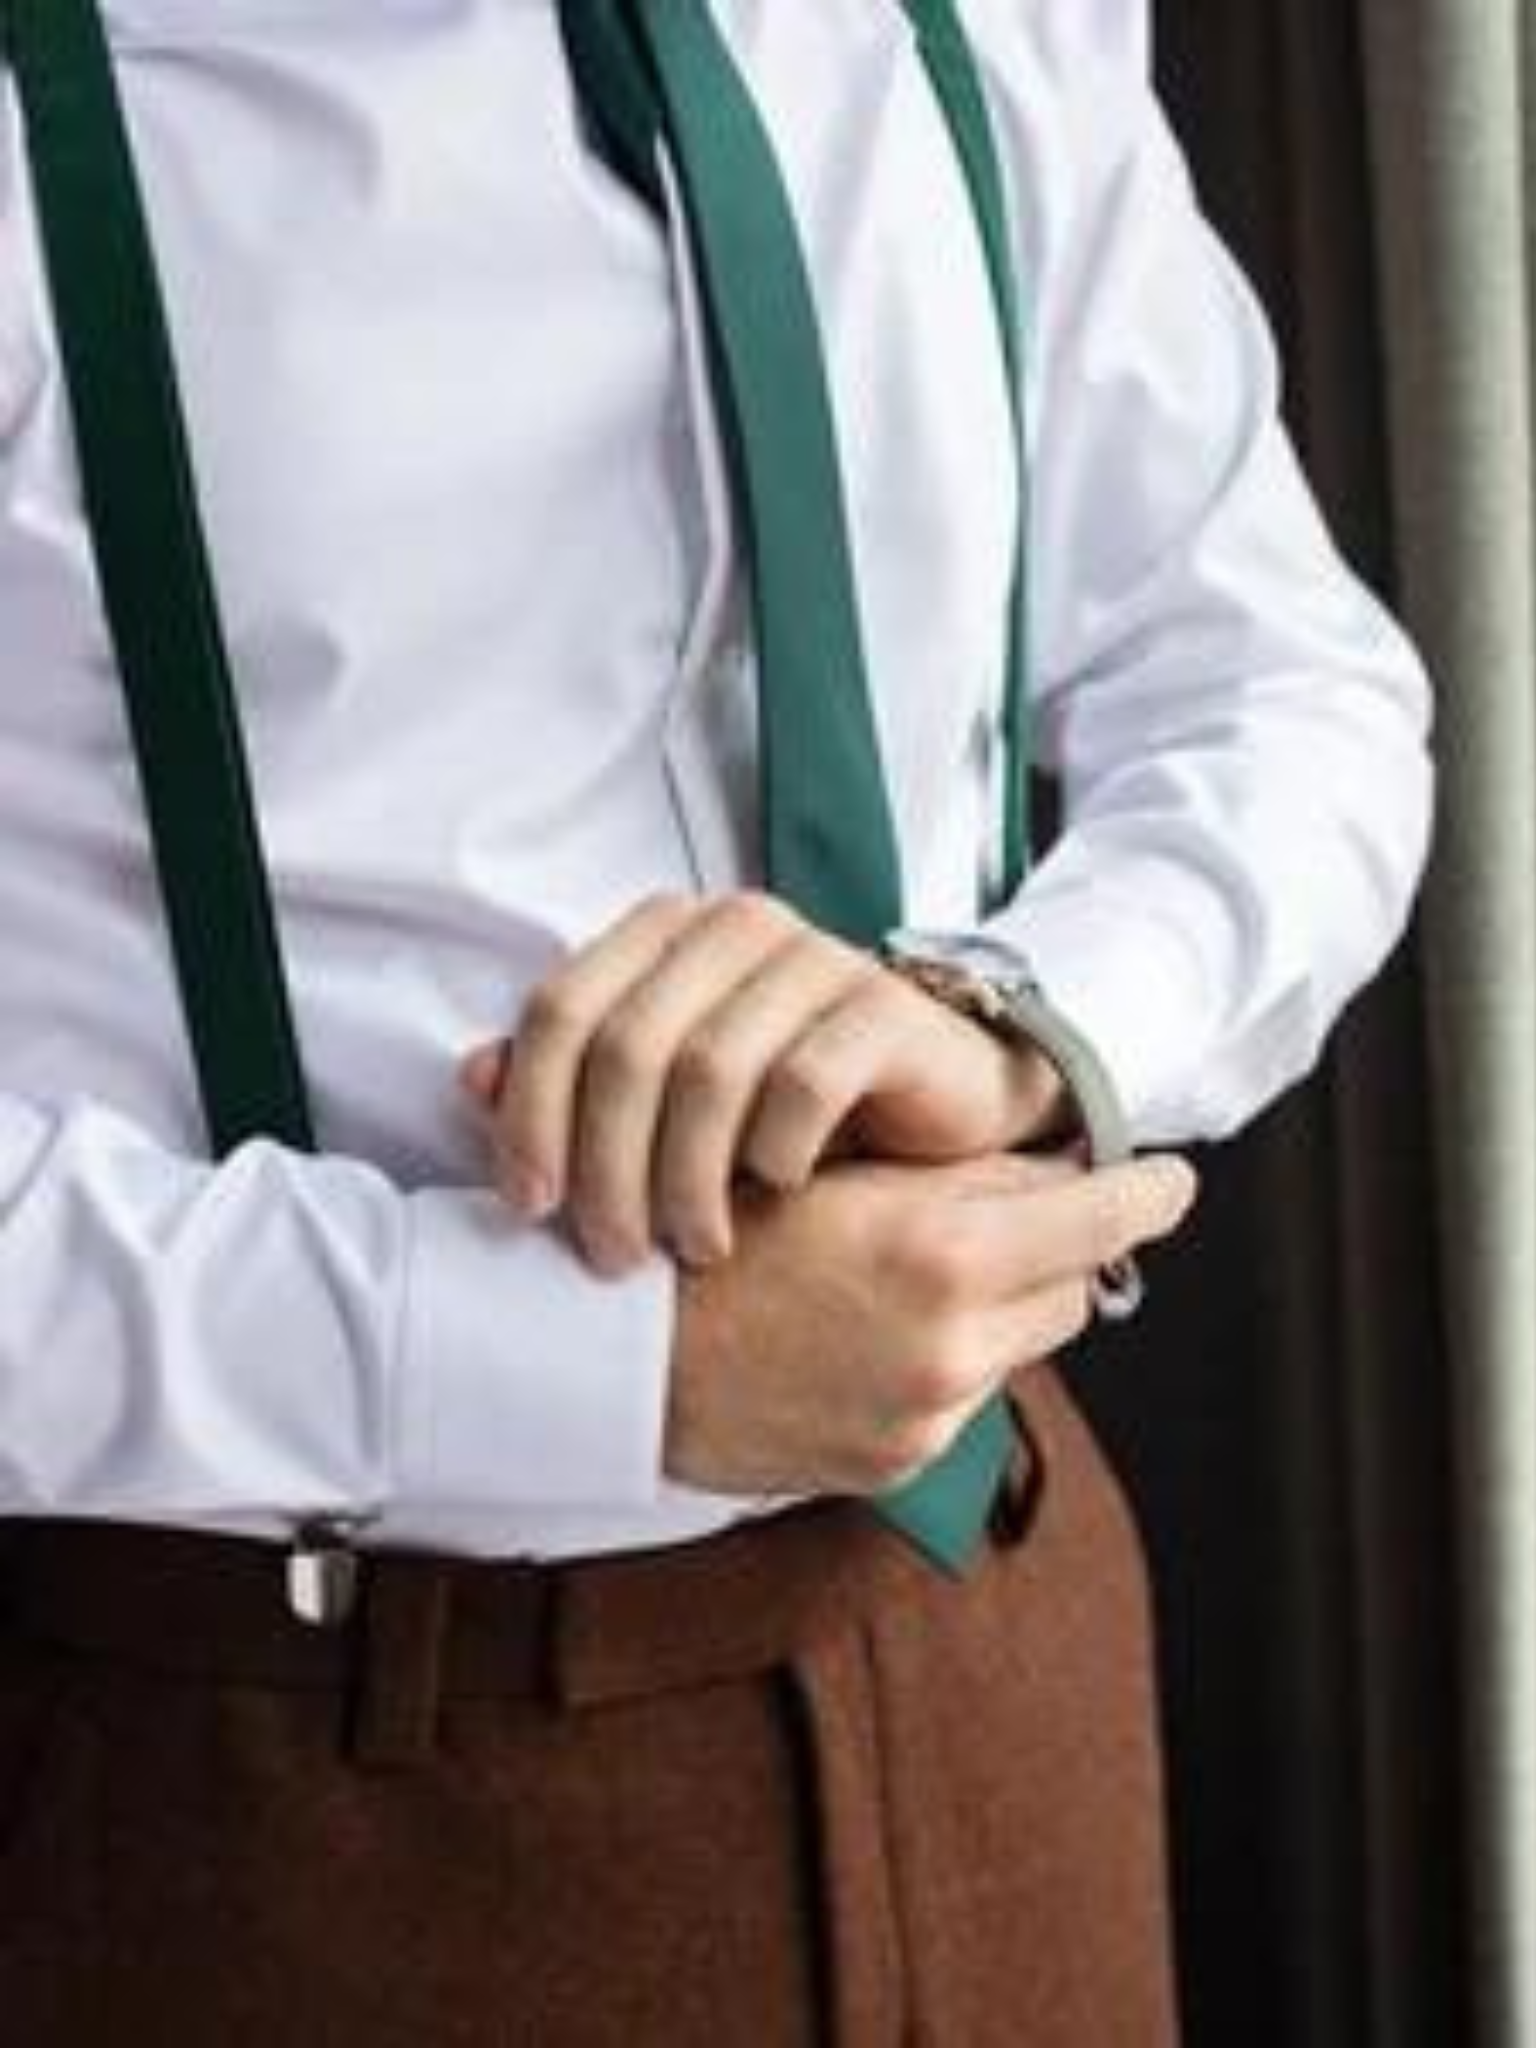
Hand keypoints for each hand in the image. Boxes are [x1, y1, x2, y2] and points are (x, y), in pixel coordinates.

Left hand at [459, 891, 1065, 1274]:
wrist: (940, 1103)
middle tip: (616, 1254)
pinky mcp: (883, 1005)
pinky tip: (777, 1193)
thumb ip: (572, 1082)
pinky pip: (805, 1083)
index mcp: (667, 933)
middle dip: (608, 1168)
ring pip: (710, 1071)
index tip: (531, 1207)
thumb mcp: (666, 1103)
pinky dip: (777, 1151)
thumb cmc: (787, 1107)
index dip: (530, 1114)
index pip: (561, 1008)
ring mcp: (815, 958)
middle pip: (628, 1047)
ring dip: (688, 1179)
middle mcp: (735, 927)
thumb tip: (473, 1076)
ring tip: (696, 1247)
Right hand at [665, 1147, 1198, 1495]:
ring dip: (997, 1307)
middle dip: (1055, 1246)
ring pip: (1016, 1345)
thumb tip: (1049, 1168)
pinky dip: (941, 1360)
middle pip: (1071, 1286)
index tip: (1172, 1178)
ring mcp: (924, 1416)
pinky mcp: (893, 1464)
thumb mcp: (831, 1173)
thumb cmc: (705, 1231)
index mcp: (942, 1254)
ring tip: (910, 1273)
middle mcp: (951, 1346)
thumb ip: (952, 1176)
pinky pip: (958, 1397)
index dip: (1144, 1193)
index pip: (1096, 1220)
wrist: (610, 1357)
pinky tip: (869, 1332)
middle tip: (1010, 1210)